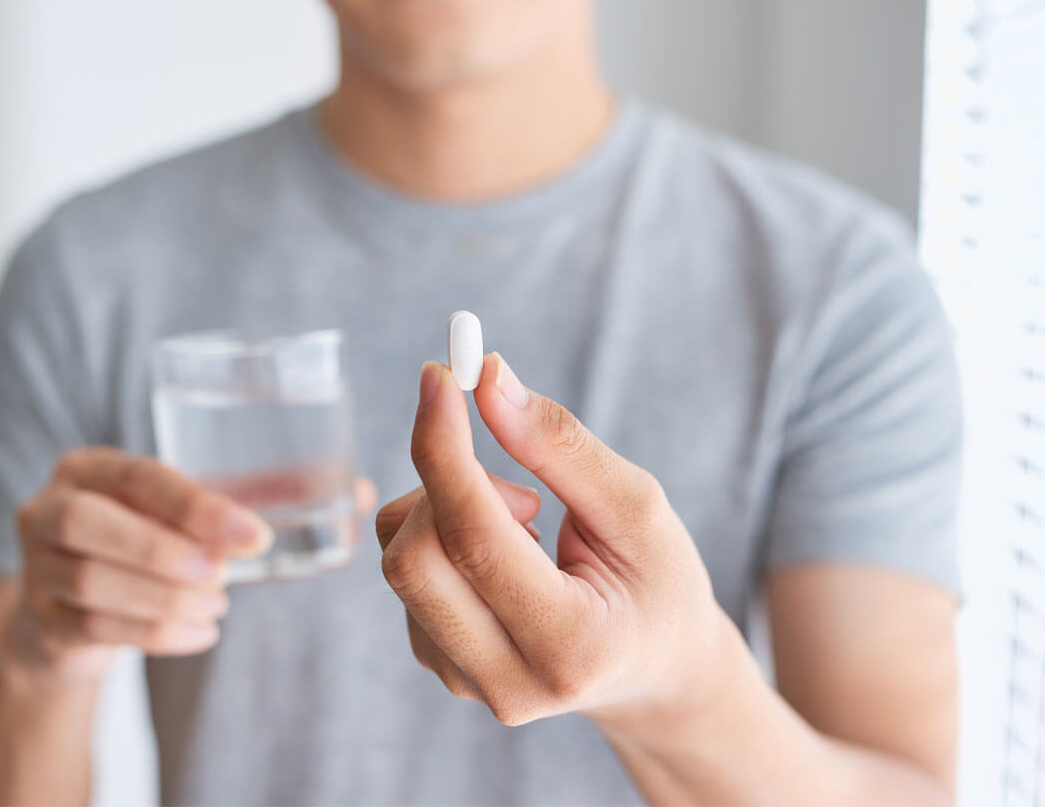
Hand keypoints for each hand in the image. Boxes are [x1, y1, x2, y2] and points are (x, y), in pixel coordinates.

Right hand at [9, 448, 374, 682]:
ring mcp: (34, 567)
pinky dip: (155, 634)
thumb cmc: (151, 543)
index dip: (196, 507)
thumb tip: (359, 492)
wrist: (72, 611)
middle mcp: (48, 507)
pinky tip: (200, 633)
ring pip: (90, 582)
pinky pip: (93, 628)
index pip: (138, 476)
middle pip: (89, 524)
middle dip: (164, 551)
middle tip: (226, 576)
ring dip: (164, 599)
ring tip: (217, 606)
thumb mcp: (191, 512)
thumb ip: (264, 496)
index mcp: (90, 467)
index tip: (255, 536)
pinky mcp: (40, 622)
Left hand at [376, 355, 728, 726]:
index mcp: (571, 645)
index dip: (444, 450)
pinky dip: (444, 536)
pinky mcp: (439, 665)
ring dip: (450, 510)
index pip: (475, 540)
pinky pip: (406, 574)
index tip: (438, 377)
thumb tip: (487, 381)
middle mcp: (508, 682)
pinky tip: (507, 555)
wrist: (656, 670)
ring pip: (400, 560)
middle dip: (446, 483)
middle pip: (413, 559)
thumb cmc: (658, 582)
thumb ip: (561, 445)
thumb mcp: (638, 507)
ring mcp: (465, 681)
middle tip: (520, 480)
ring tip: (531, 526)